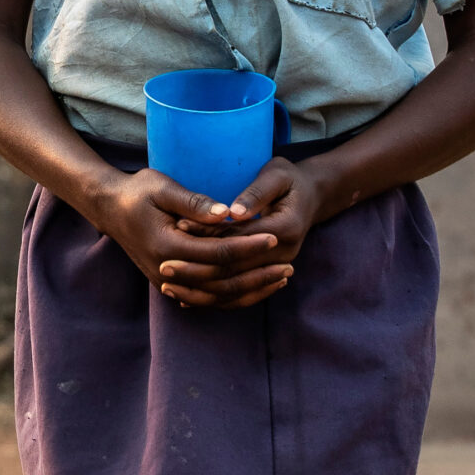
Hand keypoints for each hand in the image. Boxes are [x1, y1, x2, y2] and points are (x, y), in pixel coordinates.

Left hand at [154, 157, 327, 309]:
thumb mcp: (276, 176)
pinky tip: (185, 298)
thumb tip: (234, 212)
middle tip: (164, 265)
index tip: (178, 227)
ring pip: (235, 289)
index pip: (239, 236)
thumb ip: (255, 193)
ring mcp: (277, 268)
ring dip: (201, 290)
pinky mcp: (268, 275)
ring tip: (168, 286)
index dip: (208, 234)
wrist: (310, 197)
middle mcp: (284, 254)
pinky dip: (212, 297)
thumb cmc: (288, 180)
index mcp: (285, 228)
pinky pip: (239, 294)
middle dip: (198, 268)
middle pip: (235, 268)